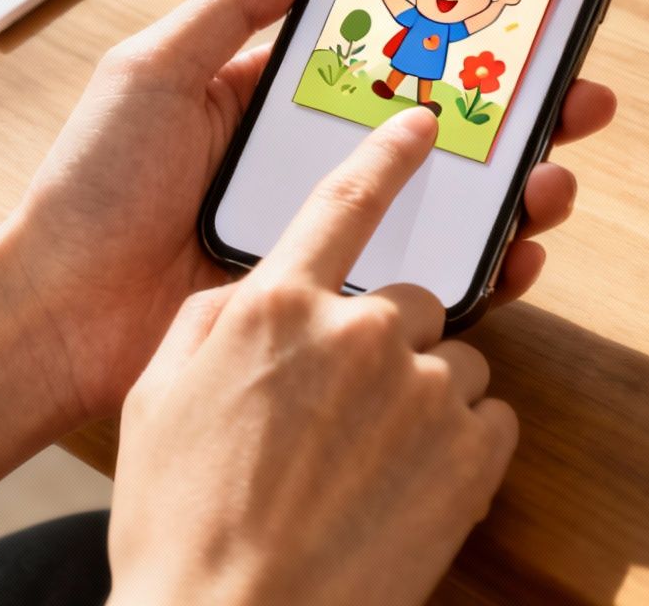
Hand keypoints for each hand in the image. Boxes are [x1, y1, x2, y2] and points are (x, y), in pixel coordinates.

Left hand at [7, 0, 615, 419]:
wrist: (55, 315)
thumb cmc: (90, 188)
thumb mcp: (154, 67)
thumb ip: (236, 1)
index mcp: (276, 99)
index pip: (388, 57)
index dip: (457, 36)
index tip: (520, 12)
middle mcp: (314, 163)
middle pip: (441, 128)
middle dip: (518, 110)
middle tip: (578, 94)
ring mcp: (330, 235)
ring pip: (448, 204)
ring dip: (516, 184)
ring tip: (553, 172)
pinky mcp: (333, 301)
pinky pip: (425, 283)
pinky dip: (484, 268)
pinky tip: (518, 250)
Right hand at [108, 110, 513, 605]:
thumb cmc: (182, 525)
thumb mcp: (158, 398)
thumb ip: (212, 322)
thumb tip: (252, 297)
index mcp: (276, 307)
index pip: (344, 202)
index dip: (387, 155)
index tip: (424, 124)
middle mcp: (358, 332)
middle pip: (409, 300)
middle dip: (388, 345)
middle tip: (347, 417)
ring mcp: (423, 391)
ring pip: (453, 363)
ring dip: (425, 401)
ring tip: (370, 471)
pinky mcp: (473, 454)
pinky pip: (491, 421)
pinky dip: (461, 450)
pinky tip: (407, 493)